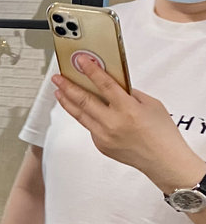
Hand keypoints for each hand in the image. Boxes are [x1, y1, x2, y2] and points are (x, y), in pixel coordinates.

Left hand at [53, 56, 205, 191]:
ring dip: (67, 101)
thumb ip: (130, 94)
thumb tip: (112, 84)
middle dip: (68, 86)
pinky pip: (89, 127)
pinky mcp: (100, 145)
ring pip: (79, 115)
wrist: (164, 161)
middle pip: (83, 100)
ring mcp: (104, 136)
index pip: (104, 85)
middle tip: (58, 77)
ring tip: (59, 91)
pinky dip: (86, 117)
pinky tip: (83, 111)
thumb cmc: (162, 133)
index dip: (90, 71)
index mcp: (127, 109)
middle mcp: (112, 123)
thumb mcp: (151, 105)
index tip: (80, 61)